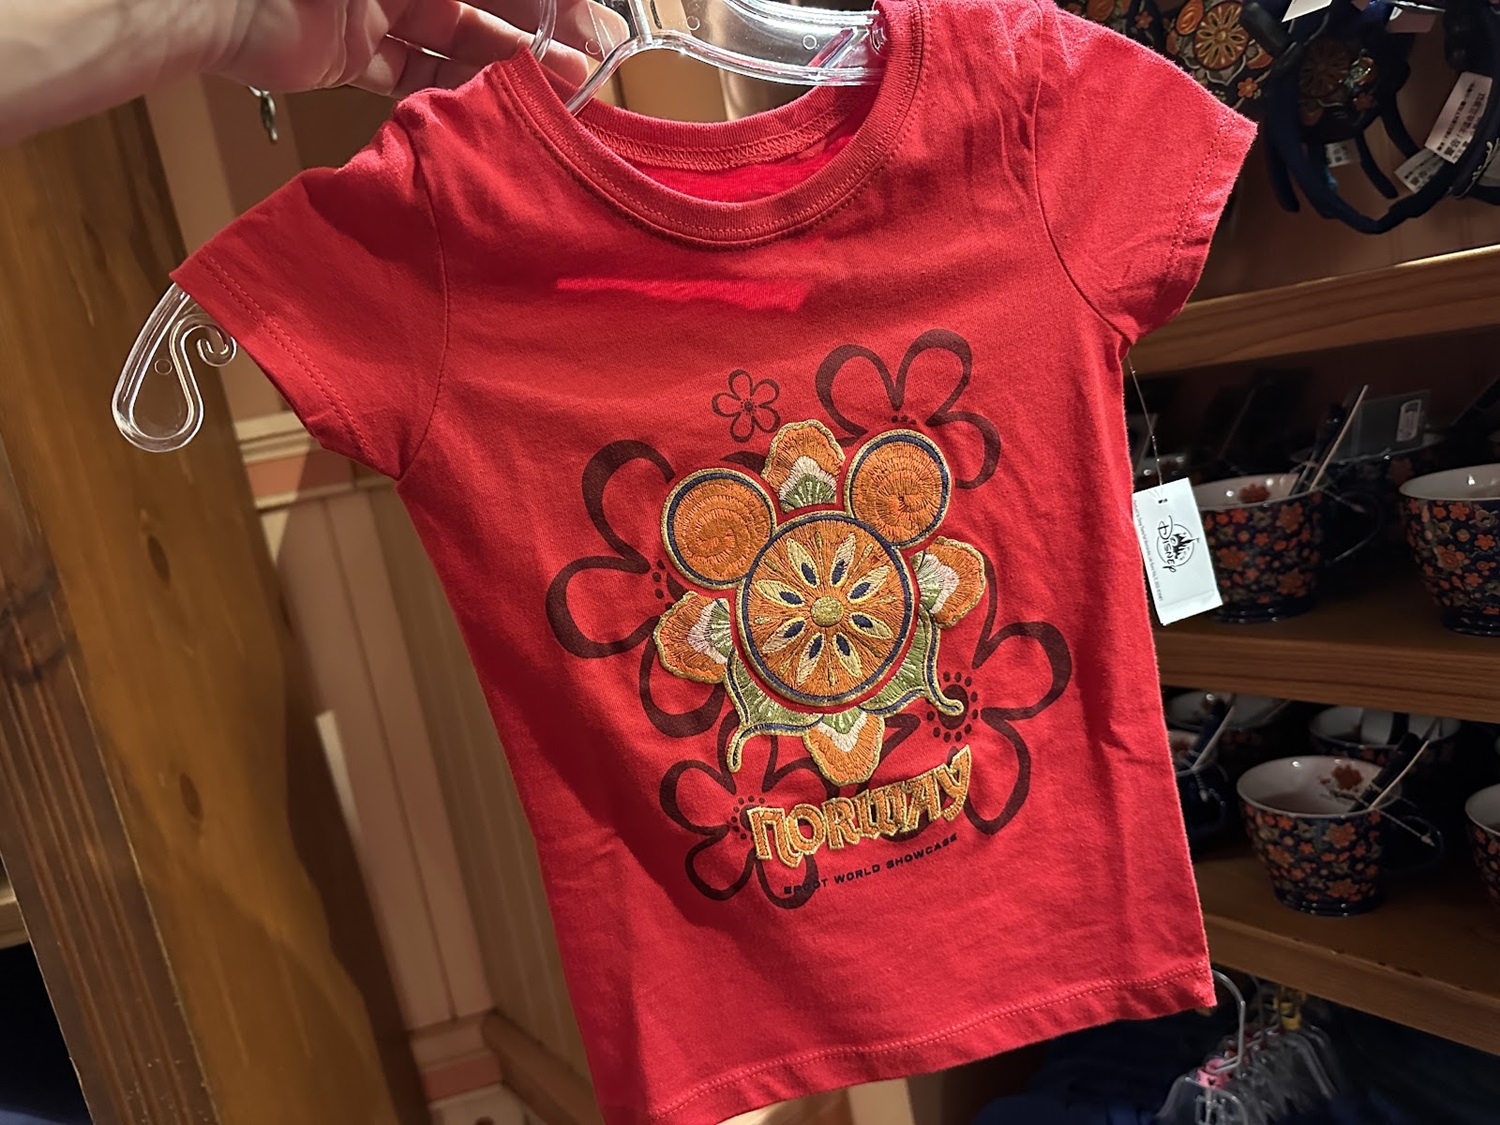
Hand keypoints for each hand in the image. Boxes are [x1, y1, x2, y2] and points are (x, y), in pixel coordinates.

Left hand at [202, 0, 603, 95]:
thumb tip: (545, 0)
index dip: (555, 5)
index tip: (598, 34)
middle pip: (486, 8)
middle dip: (536, 42)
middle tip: (585, 77)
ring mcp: (375, 10)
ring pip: (455, 46)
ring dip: (502, 74)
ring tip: (547, 103)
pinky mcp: (347, 56)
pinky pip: (409, 79)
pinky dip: (446, 97)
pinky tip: (484, 115)